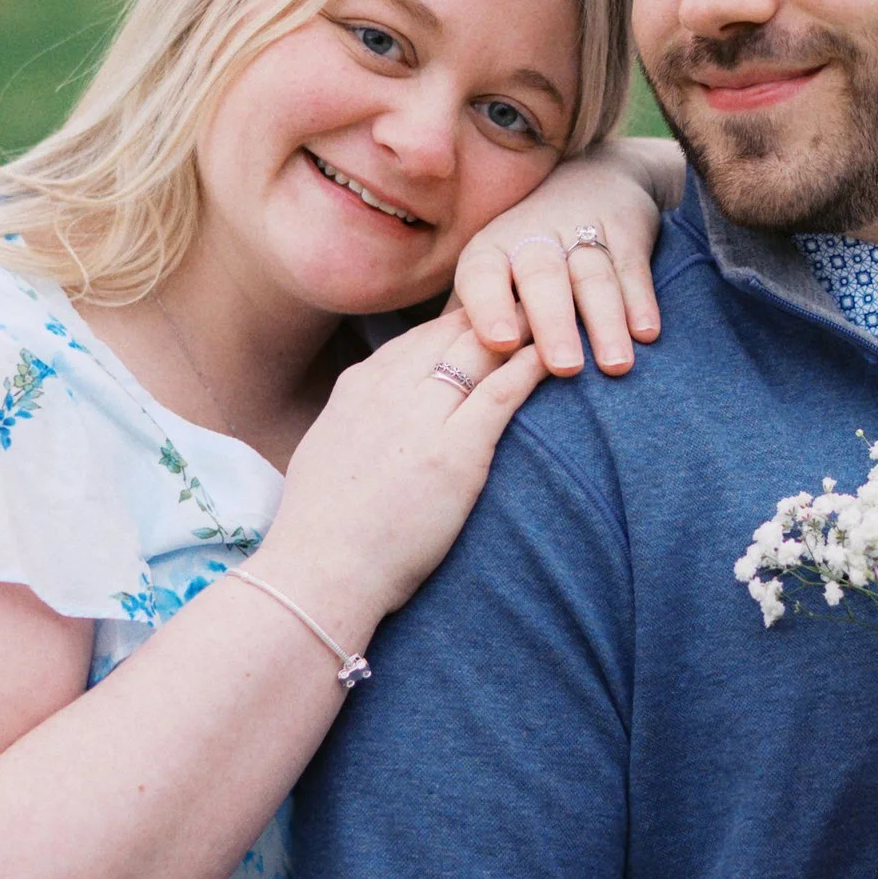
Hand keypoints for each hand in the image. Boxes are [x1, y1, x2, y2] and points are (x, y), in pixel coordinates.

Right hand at [249, 315, 543, 635]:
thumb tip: (378, 417)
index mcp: (358, 385)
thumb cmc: (323, 529)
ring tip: (557, 319)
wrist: (320, 572)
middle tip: (538, 306)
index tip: (495, 320)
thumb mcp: (330, 448)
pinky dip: (531, 368)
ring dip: (522, 329)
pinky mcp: (454, 451)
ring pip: (481, 349)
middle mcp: (388, 387)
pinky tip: (555, 359)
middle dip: (498, 313)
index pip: (421, 335)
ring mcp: (421, 416)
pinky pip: (502, 393)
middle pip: (454, 330)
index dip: (463, 324)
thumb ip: (360, 419)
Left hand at [454, 146, 667, 377]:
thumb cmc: (525, 254)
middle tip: (564, 368)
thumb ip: (467, 321)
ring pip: (592, 275)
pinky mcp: (625, 228)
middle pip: (542, 278)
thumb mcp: (490, 275)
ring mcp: (580, 229)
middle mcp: (531, 237)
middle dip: (553, 322)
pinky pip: (632, 267)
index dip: (489, 306)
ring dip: (605, 321)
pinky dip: (641, 300)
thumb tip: (442, 377)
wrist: (591, 180)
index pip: (482, 276)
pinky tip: (646, 333)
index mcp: (489, 253)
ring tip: (615, 365)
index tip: (500, 343)